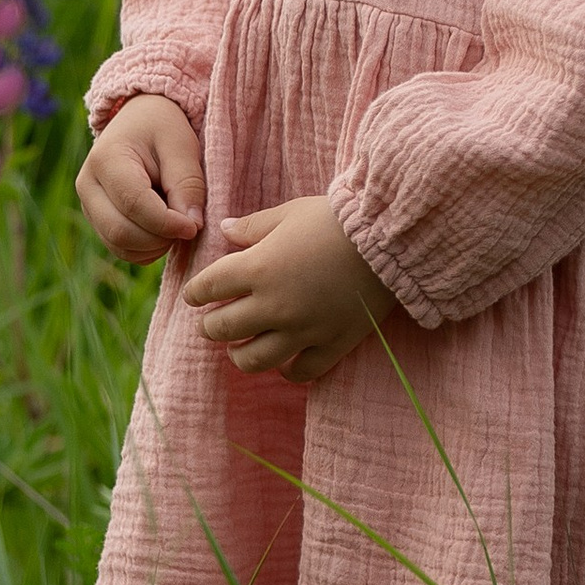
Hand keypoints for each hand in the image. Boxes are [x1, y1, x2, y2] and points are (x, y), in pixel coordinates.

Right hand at [77, 93, 205, 263]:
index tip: (195, 225)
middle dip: (160, 238)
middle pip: (120, 232)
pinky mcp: (96, 221)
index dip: (167, 223)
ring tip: (176, 224)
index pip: (134, 204)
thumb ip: (188, 184)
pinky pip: (121, 249)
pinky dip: (146, 249)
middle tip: (188, 226)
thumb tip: (191, 226)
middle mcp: (87, 185)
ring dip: (155, 246)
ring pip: (119, 246)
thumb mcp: (181, 146)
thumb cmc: (163, 129)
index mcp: (106, 159)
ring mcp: (88, 206)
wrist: (140, 121)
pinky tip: (163, 229)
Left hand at [182, 196, 393, 384]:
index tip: (194, 295)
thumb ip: (253, 226)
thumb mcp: (289, 213)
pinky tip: (283, 361)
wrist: (390, 239)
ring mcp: (302, 329)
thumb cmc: (336, 219)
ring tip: (238, 349)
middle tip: (211, 323)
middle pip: (223, 328)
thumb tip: (224, 229)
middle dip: (210, 326)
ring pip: (253, 359)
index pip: (208, 287)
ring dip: (238, 355)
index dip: (195, 292)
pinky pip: (299, 371)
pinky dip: (286, 370)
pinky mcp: (331, 344)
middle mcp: (274, 304)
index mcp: (257, 268)